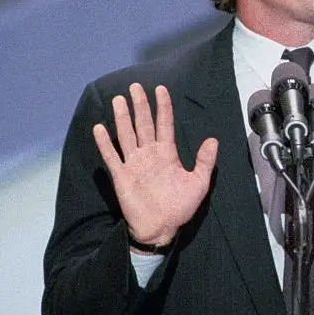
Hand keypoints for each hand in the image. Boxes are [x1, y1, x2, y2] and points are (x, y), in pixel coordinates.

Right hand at [93, 83, 217, 246]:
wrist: (161, 228)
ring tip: (118, 99)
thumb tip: (213, 139)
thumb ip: (205, 161)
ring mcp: (134, 163)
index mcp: (167, 153)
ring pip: (127, 135)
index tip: (161, 89)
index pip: (165, 124)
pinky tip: (100, 128)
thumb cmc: (180, 207)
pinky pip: (112, 156)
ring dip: (123, 117)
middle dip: (140, 105)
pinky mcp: (121, 176)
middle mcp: (149, 154)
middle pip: (144, 124)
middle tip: (135, 86)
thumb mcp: (199, 183)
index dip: (163, 106)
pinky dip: (105, 143)